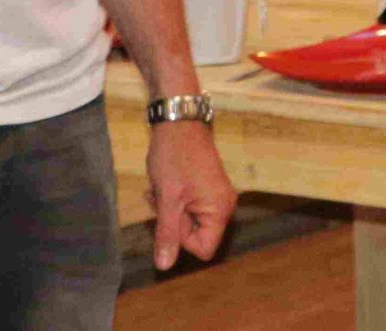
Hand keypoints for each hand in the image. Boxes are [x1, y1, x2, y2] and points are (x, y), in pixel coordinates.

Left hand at [146, 118, 235, 270]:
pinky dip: (174, 199)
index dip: (181, 238)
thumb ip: (167, 234)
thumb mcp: (167, 199)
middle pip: (196, 235)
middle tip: (161, 198)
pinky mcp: (207, 187)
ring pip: (189, 220)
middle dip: (173, 221)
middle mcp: (224, 205)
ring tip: (161, 188)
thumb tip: (164, 266)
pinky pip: (190, 206)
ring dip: (170, 209)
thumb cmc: (175, 156)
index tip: (171, 214)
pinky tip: (165, 183)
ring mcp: (216, 195)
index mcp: (220, 210)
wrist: (178, 119)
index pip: (203, 249)